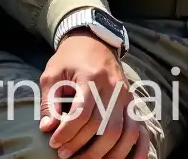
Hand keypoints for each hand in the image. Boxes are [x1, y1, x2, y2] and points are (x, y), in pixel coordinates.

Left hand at [39, 30, 148, 158]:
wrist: (93, 40)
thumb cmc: (69, 59)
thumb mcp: (53, 73)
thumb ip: (49, 101)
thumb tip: (47, 128)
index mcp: (91, 77)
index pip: (82, 114)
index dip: (67, 133)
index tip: (53, 143)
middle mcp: (113, 87)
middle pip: (104, 127)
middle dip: (84, 148)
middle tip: (65, 155)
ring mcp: (127, 95)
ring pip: (123, 133)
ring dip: (106, 154)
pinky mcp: (133, 102)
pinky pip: (140, 130)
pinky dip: (138, 150)